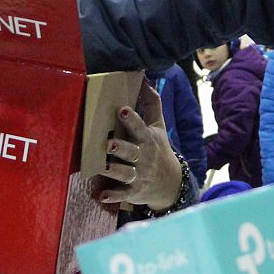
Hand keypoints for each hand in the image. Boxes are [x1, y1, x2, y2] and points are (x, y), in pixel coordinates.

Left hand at [93, 83, 182, 211]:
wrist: (171, 184)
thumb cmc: (158, 149)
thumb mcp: (158, 126)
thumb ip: (152, 103)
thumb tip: (144, 77)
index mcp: (148, 139)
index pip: (140, 127)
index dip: (132, 119)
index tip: (122, 109)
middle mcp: (143, 157)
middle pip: (131, 151)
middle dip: (121, 148)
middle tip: (109, 143)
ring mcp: (138, 175)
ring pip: (124, 173)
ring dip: (114, 170)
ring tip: (102, 167)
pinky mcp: (133, 191)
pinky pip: (122, 194)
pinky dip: (113, 196)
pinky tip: (103, 196)